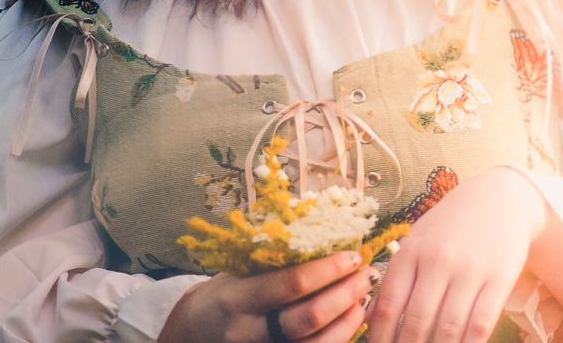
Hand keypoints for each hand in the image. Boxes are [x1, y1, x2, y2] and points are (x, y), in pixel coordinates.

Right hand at [158, 250, 377, 342]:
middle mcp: (249, 331)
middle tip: (366, 274)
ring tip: (364, 296)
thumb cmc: (225, 293)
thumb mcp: (238, 271)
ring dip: (347, 320)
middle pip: (307, 318)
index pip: (290, 284)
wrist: (196, 333)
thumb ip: (273, 259)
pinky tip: (351, 319)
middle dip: (343, 295)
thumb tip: (323, 230)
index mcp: (238, 297)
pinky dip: (337, 338)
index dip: (326, 270)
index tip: (352, 255)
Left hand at [362, 167, 546, 342]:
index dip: (380, 337)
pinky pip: (480, 325)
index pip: (388, 304)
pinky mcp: (498, 280)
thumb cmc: (452, 223)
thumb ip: (399, 274)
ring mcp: (469, 271)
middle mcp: (438, 260)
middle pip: (415, 321)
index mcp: (412, 250)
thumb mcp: (419, 238)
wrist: (502, 198)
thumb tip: (373, 315)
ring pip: (447, 329)